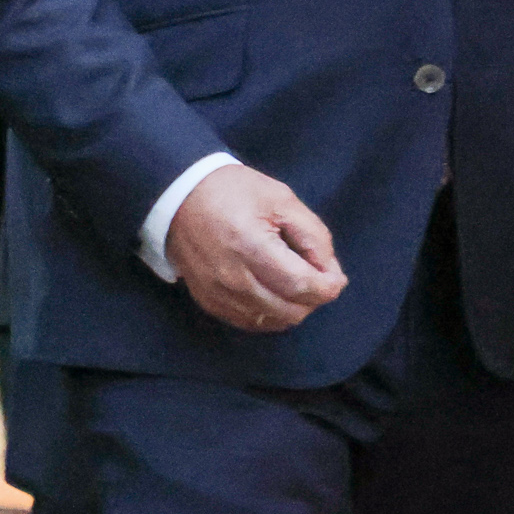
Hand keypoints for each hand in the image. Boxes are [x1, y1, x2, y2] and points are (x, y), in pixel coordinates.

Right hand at [163, 165, 347, 335]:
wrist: (179, 195)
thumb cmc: (232, 191)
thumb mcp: (281, 199)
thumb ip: (313, 235)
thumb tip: (329, 271)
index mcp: (251, 246)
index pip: (302, 286)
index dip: (329, 286)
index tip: (335, 276)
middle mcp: (232, 277)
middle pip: (292, 310)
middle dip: (314, 298)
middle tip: (315, 275)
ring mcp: (218, 293)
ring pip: (274, 321)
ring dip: (293, 307)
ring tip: (293, 282)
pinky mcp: (209, 301)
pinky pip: (251, 322)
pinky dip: (270, 313)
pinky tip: (272, 293)